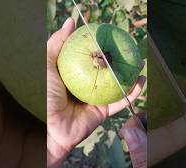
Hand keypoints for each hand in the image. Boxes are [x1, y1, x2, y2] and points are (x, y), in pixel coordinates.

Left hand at [47, 18, 145, 167]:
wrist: (48, 127)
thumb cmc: (43, 95)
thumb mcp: (46, 65)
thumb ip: (57, 43)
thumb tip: (70, 22)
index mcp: (73, 74)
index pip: (89, 57)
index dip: (100, 46)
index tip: (110, 35)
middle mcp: (86, 85)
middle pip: (106, 70)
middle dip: (119, 60)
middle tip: (130, 48)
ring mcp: (95, 98)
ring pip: (117, 85)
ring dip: (130, 74)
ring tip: (141, 62)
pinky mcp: (102, 112)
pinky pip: (120, 101)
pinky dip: (133, 92)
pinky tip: (142, 81)